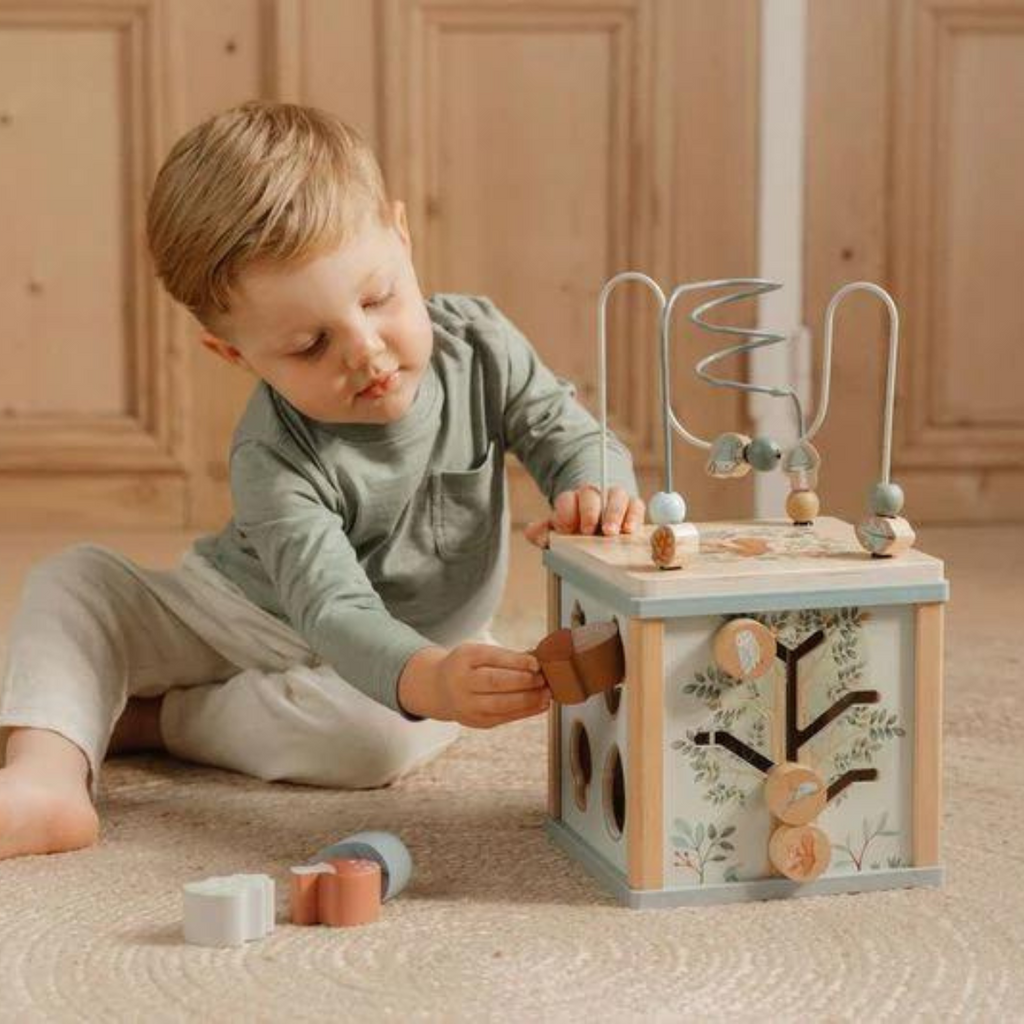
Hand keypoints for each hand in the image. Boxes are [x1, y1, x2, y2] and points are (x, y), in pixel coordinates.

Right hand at [398, 643, 549, 727]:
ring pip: (501, 704)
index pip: (492, 658)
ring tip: (546, 693)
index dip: (516, 662)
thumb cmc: (468, 666)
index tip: (536, 663)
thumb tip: (538, 663)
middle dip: (524, 681)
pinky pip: (504, 717)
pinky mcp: (477, 721)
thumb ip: (505, 657)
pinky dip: (526, 711)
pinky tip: (540, 705)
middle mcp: (462, 682)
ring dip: (528, 699)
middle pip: (495, 682)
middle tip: (543, 679)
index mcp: (464, 658)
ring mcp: (467, 705)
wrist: (439, 688)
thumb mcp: (478, 653)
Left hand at [524, 484, 645, 548]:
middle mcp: (593, 495)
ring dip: (613, 513)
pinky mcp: (633, 506)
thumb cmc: (577, 528)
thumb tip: (531, 531)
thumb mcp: (558, 531)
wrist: (599, 520)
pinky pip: (637, 505)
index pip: (567, 499)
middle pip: (591, 494)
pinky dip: (634, 516)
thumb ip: (543, 531)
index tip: (566, 528)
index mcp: (572, 500)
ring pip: (616, 496)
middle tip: (587, 530)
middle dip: (589, 511)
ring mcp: (614, 498)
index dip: (565, 512)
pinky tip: (629, 530)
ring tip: (610, 532)